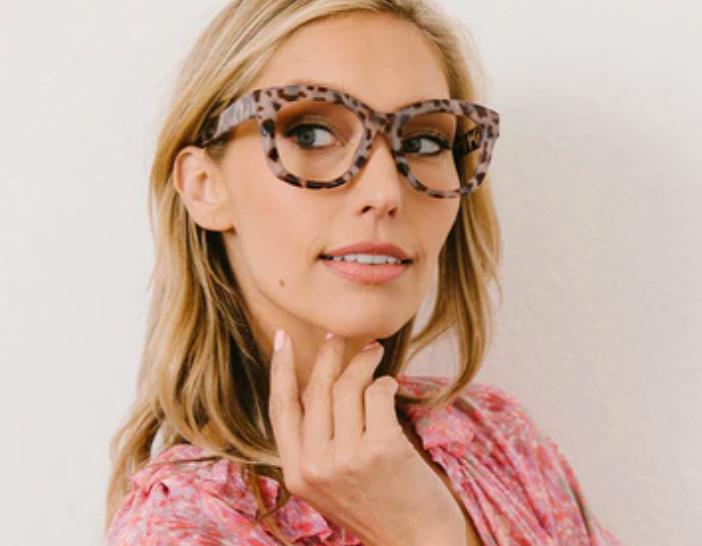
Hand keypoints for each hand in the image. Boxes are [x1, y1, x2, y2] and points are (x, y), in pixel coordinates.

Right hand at [268, 331, 466, 545]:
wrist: (418, 544)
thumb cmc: (378, 508)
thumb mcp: (330, 483)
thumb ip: (316, 444)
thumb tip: (317, 384)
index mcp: (297, 474)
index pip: (280, 409)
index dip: (279, 369)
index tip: (282, 338)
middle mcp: (316, 467)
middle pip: (315, 389)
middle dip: (329, 355)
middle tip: (340, 337)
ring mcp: (347, 459)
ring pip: (347, 387)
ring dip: (362, 362)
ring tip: (374, 353)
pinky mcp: (381, 449)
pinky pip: (377, 393)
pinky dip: (385, 382)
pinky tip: (391, 384)